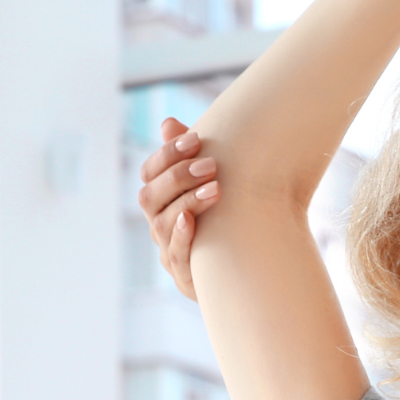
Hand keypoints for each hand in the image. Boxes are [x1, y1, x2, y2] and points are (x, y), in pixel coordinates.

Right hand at [137, 117, 220, 301]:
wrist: (249, 267)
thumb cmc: (229, 217)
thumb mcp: (213, 183)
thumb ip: (192, 156)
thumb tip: (168, 124)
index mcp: (162, 199)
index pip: (150, 172)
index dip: (167, 154)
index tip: (195, 139)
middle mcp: (158, 223)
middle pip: (151, 196)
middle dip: (179, 177)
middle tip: (211, 165)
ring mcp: (168, 250)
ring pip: (162, 224)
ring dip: (186, 202)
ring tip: (214, 189)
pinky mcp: (184, 275)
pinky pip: (175, 255)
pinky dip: (181, 236)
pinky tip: (192, 221)